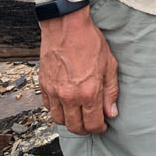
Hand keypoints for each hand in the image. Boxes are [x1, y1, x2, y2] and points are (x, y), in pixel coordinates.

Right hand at [38, 8, 118, 134]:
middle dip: (85, 129)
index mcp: (88, 92)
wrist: (66, 26)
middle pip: (75, 127)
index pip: (92, 124)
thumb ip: (110, 92)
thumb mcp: (109, 65)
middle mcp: (69, 96)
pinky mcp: (44, 85)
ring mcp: (54, 92)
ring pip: (59, 120)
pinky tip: (65, 104)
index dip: (100, 129)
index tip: (103, 125)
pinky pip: (48, 107)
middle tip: (91, 123)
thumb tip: (111, 112)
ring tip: (78, 115)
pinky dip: (57, 110)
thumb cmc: (89, 42)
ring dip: (70, 121)